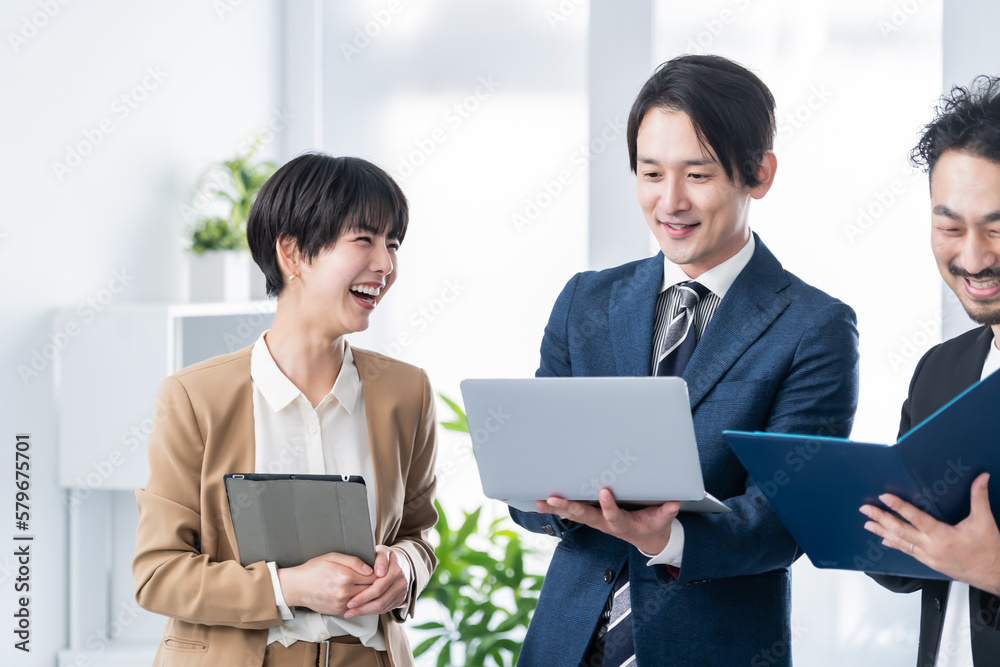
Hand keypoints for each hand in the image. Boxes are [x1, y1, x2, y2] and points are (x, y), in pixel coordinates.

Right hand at [277, 552, 375, 615]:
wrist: (297, 587)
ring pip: (365, 599)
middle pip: (371, 589)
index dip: (378, 572)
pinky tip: (355, 593)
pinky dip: (358, 600)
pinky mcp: (339, 611)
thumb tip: (370, 568)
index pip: (373, 576)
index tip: (379, 570)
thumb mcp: (332, 557)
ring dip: (368, 593)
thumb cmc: (313, 570)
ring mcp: (342, 603)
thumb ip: (353, 561)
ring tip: (365, 585)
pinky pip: (356, 606)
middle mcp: (345, 592)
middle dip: (375, 583)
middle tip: (376, 578)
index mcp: (345, 576)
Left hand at [343, 545, 408, 618]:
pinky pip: (385, 609)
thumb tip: (379, 572)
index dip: (363, 596)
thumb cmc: (387, 557)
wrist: (402, 563)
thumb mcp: (382, 551)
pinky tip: (361, 610)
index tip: (350, 601)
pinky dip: (372, 611)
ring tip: (351, 612)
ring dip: (365, 611)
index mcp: (397, 570)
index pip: (378, 588)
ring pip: (382, 607)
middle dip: (362, 607)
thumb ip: (380, 558)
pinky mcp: (400, 599)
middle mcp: (401, 583)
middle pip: (380, 601)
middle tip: (349, 609)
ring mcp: (402, 593)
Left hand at [537, 488, 680, 554]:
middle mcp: (605, 524)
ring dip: (557, 509)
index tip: (603, 491)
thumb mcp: (663, 520)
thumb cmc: (654, 525)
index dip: (608, 505)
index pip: (613, 515)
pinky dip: (558, 508)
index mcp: (623, 524)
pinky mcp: (592, 518)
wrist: (647, 539)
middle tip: (553, 499)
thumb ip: (667, 512)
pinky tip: (541, 503)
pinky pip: (573, 513)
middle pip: (585, 516)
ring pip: (575, 515)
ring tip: (539, 502)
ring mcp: (596, 522)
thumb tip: (674, 502)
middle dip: (569, 507)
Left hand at [860, 472, 999, 594]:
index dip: (899, 507)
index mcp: (943, 536)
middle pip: (900, 531)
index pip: (916, 518)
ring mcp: (928, 557)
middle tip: (866, 509)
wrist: (994, 575)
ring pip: (900, 542)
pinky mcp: (929, 563)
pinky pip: (908, 552)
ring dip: (882, 532)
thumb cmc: (989, 551)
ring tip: (867, 524)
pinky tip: (884, 540)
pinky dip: (894, 544)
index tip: (884, 497)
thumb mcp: (985, 522)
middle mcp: (931, 547)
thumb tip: (981, 477)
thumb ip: (979, 497)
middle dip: (881, 519)